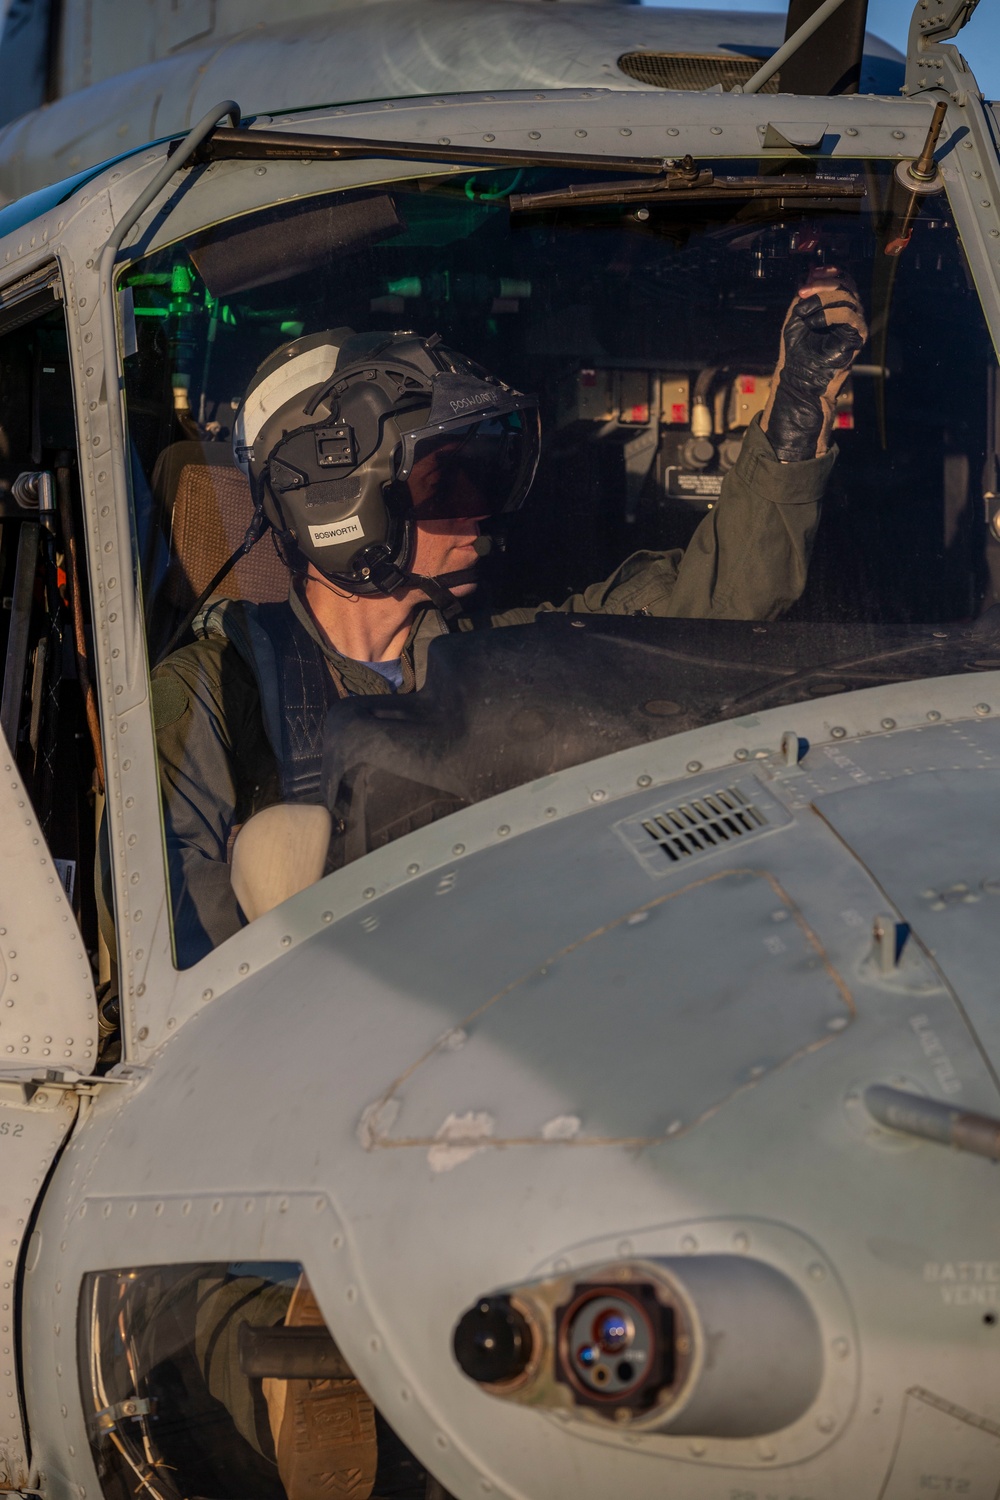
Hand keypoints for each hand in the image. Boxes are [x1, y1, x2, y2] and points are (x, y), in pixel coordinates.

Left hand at [762, 273, 867, 461]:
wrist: (799, 378)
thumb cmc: (796, 350)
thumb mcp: (796, 316)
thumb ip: (806, 294)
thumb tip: (813, 271)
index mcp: (836, 306)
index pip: (843, 278)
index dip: (829, 272)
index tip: (811, 273)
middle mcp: (849, 312)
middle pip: (846, 284)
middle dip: (822, 284)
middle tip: (802, 292)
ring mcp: (855, 324)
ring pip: (847, 296)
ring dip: (821, 299)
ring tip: (803, 313)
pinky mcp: (858, 336)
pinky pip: (849, 314)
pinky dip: (829, 314)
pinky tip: (814, 322)